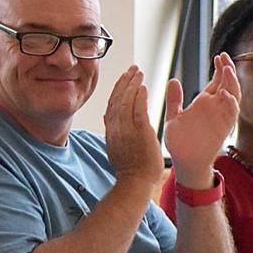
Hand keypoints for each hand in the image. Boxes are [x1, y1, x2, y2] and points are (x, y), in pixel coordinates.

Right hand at [103, 65, 163, 190]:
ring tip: (138, 73)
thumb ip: (114, 131)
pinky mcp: (139, 133)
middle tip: (132, 69)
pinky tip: (143, 87)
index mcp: (111, 131)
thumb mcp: (115, 147)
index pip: (112, 104)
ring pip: (127, 102)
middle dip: (125, 82)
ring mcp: (127, 130)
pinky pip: (138, 111)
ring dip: (133, 85)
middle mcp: (116, 128)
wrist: (135, 182)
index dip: (117, 89)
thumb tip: (109, 118)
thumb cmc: (130, 169)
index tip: (124, 78)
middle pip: (118, 99)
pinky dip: (139, 97)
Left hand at [164, 52, 240, 187]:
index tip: (218, 56)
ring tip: (227, 69)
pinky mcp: (223, 128)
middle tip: (224, 57)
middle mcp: (215, 108)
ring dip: (231, 82)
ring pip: (233, 95)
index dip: (220, 68)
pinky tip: (225, 93)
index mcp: (204, 103)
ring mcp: (220, 117)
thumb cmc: (180, 141)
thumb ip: (174, 99)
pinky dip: (230, 103)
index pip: (217, 81)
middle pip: (228, 84)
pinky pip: (231, 114)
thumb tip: (173, 80)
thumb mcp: (174, 116)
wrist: (184, 161)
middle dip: (228, 70)